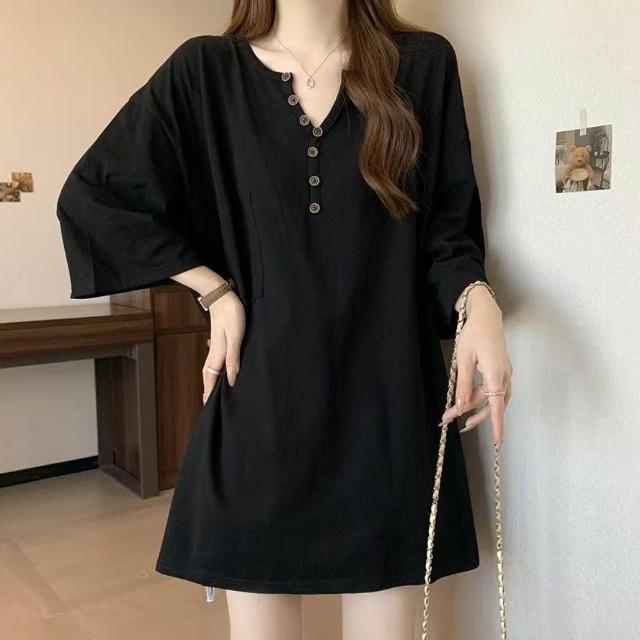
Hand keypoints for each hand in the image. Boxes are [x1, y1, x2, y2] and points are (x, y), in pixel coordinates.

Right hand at [202, 290, 245, 402]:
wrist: (221, 294)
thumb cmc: (231, 314)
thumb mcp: (236, 336)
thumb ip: (233, 358)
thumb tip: (231, 380)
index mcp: (217, 354)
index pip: (212, 379)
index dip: (210, 393)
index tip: (208, 408)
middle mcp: (214, 352)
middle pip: (208, 376)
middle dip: (207, 390)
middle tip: (207, 404)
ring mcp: (215, 345)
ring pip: (210, 368)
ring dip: (210, 381)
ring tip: (211, 391)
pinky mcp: (218, 339)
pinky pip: (214, 360)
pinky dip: (214, 370)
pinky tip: (219, 370)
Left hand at [440, 286, 511, 443]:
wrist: (487, 316)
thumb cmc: (474, 334)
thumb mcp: (464, 359)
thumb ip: (464, 385)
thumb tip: (462, 406)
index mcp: (496, 375)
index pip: (497, 407)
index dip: (497, 426)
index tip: (498, 442)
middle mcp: (504, 376)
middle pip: (492, 405)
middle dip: (473, 415)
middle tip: (451, 419)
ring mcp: (505, 373)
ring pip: (493, 398)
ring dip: (476, 406)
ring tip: (456, 412)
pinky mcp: (501, 370)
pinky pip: (493, 390)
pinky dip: (481, 396)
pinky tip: (469, 398)